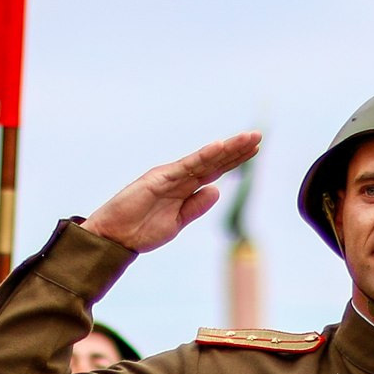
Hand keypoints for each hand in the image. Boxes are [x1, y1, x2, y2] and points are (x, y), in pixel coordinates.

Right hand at [82, 133, 261, 253]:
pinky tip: (219, 147)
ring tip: (247, 138)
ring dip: (226, 148)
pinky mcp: (159, 178)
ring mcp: (170, 176)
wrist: (115, 238)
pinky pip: (186, 166)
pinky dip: (203, 156)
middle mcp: (179, 177)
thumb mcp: (177, 222)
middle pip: (213, 160)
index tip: (255, 150)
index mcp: (184, 189)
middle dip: (236, 149)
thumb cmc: (142, 230)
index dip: (235, 160)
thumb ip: (195, 206)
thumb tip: (216, 190)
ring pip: (204, 159)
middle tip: (258, 135)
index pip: (215, 171)